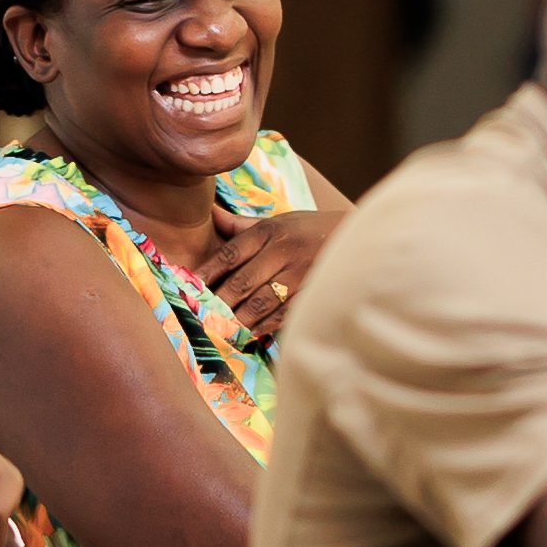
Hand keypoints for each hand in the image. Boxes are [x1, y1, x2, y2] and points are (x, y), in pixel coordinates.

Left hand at [195, 206, 345, 337]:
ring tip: (220, 329)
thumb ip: (242, 225)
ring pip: (260, 302)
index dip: (207, 272)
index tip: (188, 287)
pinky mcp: (313, 293)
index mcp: (270, 231)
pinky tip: (249, 332)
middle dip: (218, 301)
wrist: (358, 240)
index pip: (230, 253)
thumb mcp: (279, 220)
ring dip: (238, 318)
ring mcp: (300, 274)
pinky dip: (263, 326)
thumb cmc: (311, 230)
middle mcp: (283, 251)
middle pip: (241, 281)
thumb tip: (209, 214)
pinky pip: (283, 314)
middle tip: (200, 315)